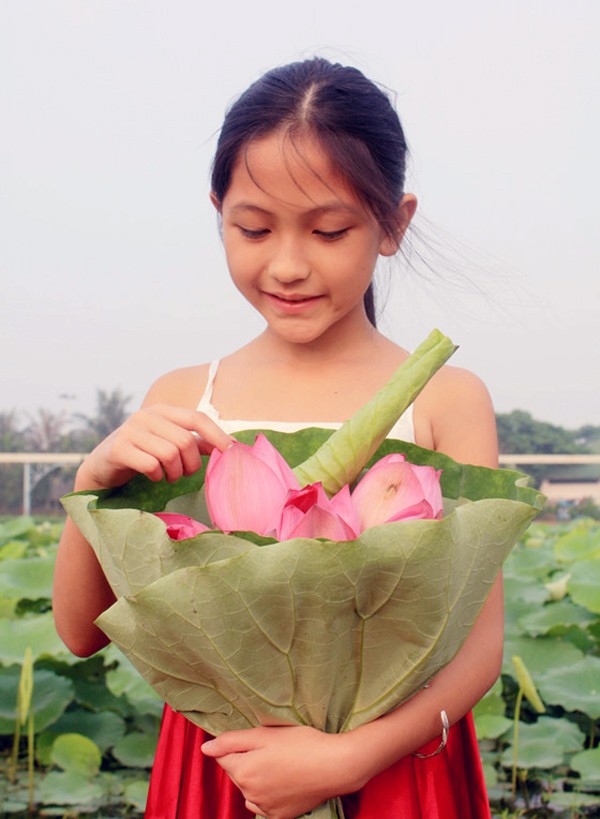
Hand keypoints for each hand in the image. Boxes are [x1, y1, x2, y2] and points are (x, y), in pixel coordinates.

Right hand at [77, 404, 232, 489]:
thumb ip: (195, 443)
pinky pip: (150, 465)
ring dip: (174, 473)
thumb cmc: (141, 455)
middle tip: (185, 474)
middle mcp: (146, 415)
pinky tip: (153, 477)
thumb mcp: (168, 445)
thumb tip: (226, 446)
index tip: (231, 451)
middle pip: (186, 441)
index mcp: (163, 411)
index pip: (197, 418)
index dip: (216, 435)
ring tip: (169, 477)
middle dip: (191, 464)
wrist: (101, 468)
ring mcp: (130, 430)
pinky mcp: (118, 448)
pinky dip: (157, 476)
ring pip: (170, 454)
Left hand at [202, 726, 358, 818]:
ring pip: (249, 788)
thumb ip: (232, 740)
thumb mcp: (265, 734)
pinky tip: (283, 780)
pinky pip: (262, 804)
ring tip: (280, 763)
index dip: (238, 743)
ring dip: (256, 776)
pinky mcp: (279, 816)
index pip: (223, 755)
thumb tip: (205, 748)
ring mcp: (265, 808)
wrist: (335, 766)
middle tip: (272, 747)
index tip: (257, 738)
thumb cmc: (302, 744)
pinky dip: (266, 793)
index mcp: (243, 771)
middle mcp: (249, 794)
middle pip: (236, 772)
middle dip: (247, 759)